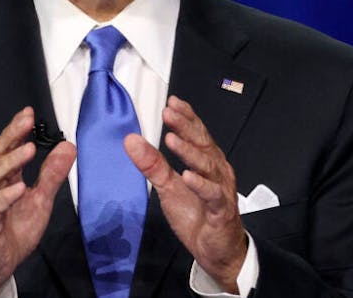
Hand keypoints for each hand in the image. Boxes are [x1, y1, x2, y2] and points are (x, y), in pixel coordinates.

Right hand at [0, 107, 75, 296]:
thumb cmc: (12, 230)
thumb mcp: (40, 200)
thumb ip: (52, 174)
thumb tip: (68, 147)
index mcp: (3, 177)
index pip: (8, 147)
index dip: (17, 130)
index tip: (29, 113)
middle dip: (11, 136)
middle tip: (26, 120)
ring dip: (11, 161)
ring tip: (29, 149)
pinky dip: (6, 195)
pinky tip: (18, 187)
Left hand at [124, 96, 246, 292]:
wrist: (216, 249)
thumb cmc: (197, 214)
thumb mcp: (168, 187)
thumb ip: (152, 163)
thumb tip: (131, 140)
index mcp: (207, 161)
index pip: (197, 133)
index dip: (186, 117)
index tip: (171, 103)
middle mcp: (217, 171)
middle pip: (202, 144)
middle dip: (185, 127)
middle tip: (169, 113)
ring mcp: (221, 189)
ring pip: (207, 166)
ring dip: (189, 152)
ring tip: (171, 140)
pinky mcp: (221, 210)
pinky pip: (212, 195)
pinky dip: (200, 185)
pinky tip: (188, 176)